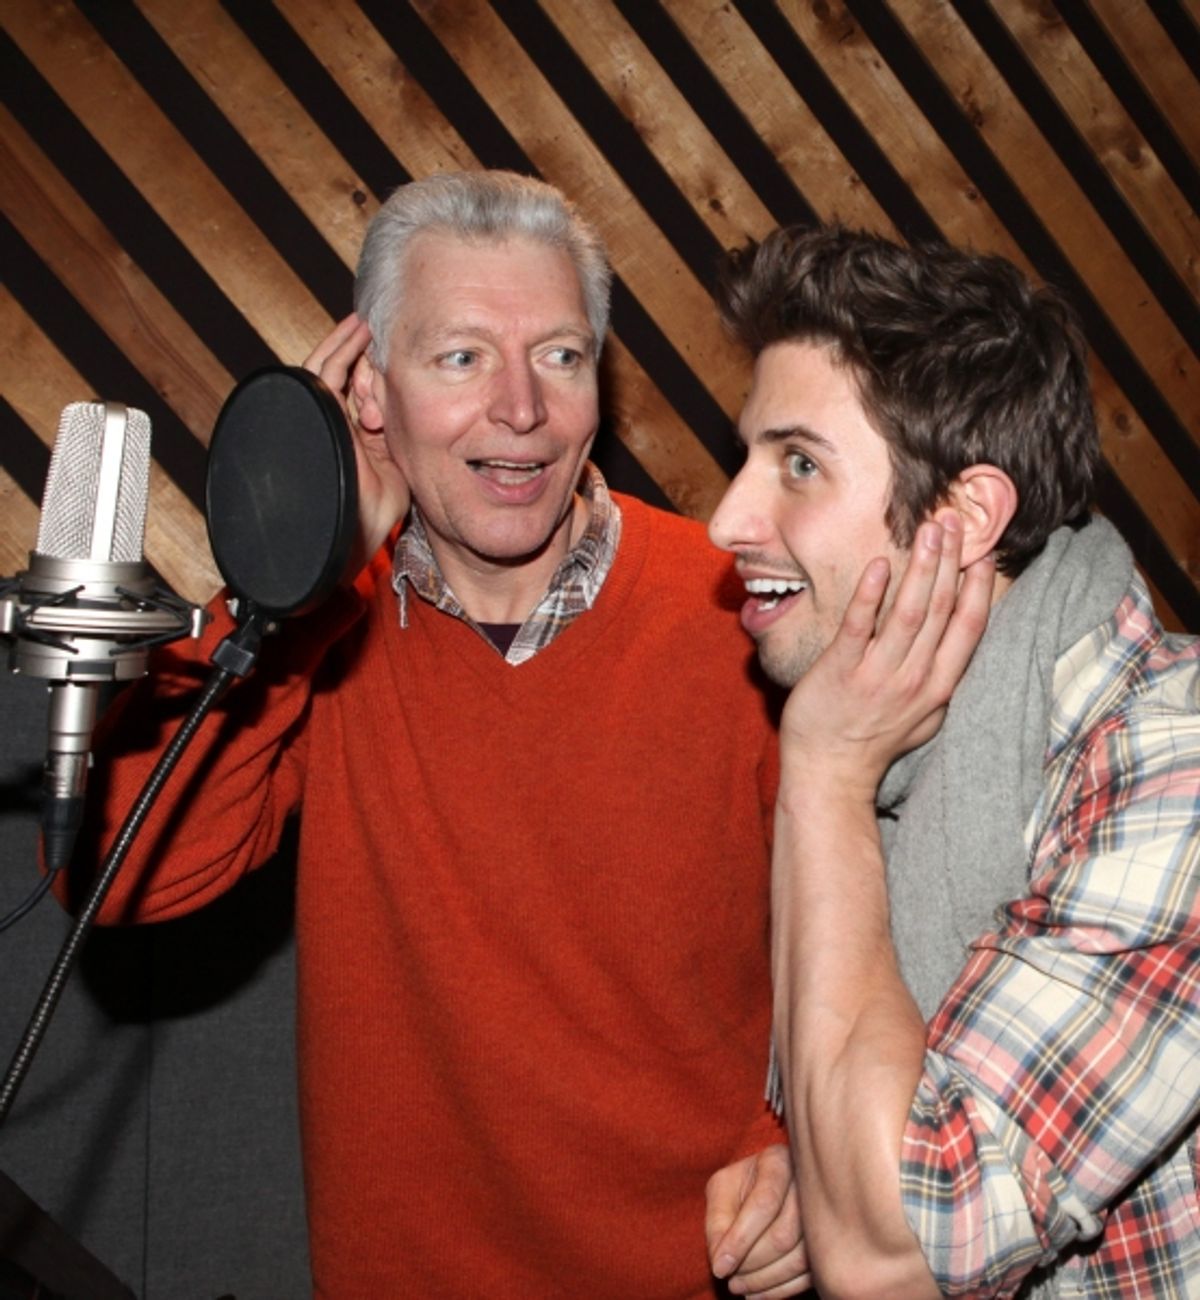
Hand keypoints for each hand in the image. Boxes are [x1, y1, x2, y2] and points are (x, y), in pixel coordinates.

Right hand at [303, 314, 410, 572]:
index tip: (399, 353)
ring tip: (371, 321)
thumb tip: (441, 419)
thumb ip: (407, 440)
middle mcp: (334, 425)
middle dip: (366, 354)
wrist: (351, 523)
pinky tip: (360, 330)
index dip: (378, 372)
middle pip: (347, 376)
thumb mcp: (399, 467)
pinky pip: (324, 369)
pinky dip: (342, 347)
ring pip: (332, 367)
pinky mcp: (315, 412)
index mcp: (352, 438)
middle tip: (384, 331)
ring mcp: (322, 417)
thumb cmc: (377, 507)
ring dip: (352, 343)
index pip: (363, 394)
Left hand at [706, 1144, 810, 1296]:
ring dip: (765, 1281)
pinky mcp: (829, 1241)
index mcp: (778, 1161)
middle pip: (784, 1234)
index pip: (764, 1204)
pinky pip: (810, 1274)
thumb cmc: (740, 1185)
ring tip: (739, 1287)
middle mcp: (807, 1183)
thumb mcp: (721, 1190)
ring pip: (799, 1258)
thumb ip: (717, 1222)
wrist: (765, 1185)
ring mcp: (823, 1213)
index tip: (719, 1268)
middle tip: (730, 1279)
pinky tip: (758, 1293)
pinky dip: (781, 1290)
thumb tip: (722, 1264)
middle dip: (751, 1263)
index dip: (739, 1240)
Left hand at [778, 512, 994, 803]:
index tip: (984, 554)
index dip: (979, 589)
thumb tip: (957, 654)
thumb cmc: (874, 742)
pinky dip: (872, 595)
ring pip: (910, 612)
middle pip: (942, 609)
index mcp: (938, 686)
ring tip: (930, 530)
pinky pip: (860, 627)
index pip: (969, 629)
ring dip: (922, 568)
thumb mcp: (924, 719)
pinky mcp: (841, 671)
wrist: (829, 772)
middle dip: (951, 562)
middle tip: (953, 521)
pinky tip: (879, 565)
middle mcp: (915, 679)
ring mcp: (878, 675)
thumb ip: (941, 683)